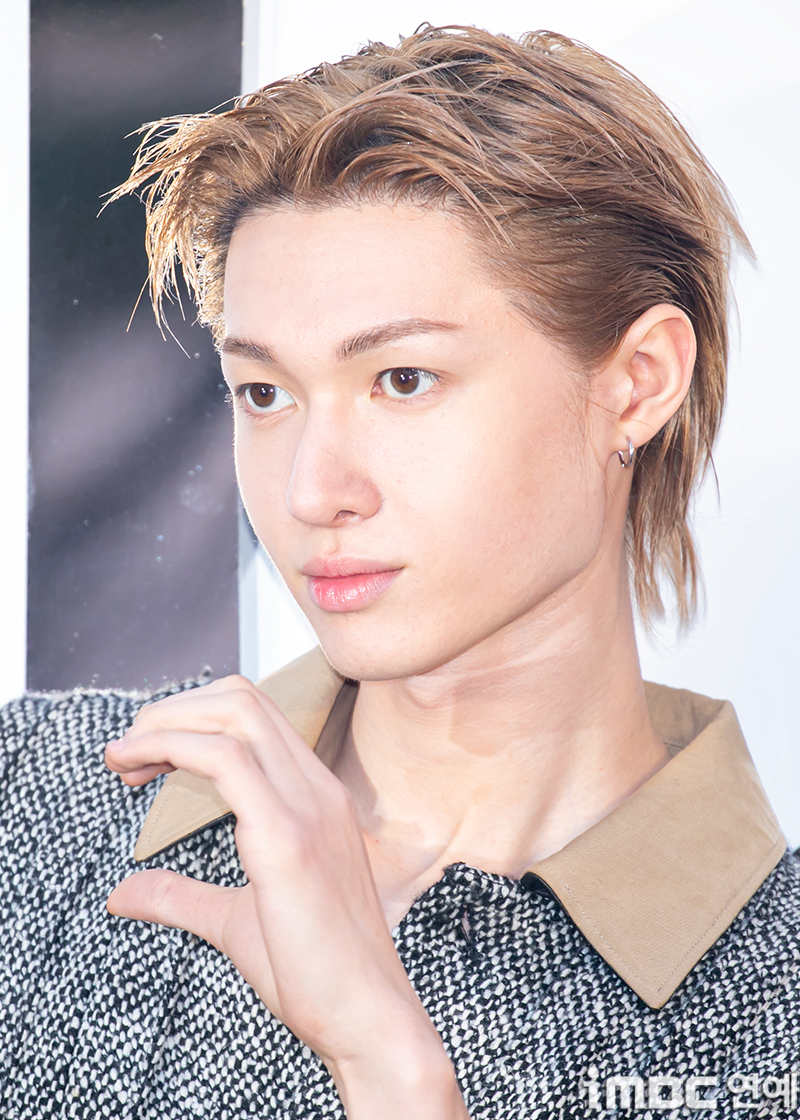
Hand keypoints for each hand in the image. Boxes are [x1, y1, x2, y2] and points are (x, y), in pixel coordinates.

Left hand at [105, 675, 468, 1118]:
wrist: (369, 1019)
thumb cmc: (316, 974)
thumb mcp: (234, 921)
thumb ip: (182, 896)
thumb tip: (124, 892)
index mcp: (314, 797)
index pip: (254, 715)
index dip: (192, 719)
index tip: (144, 756)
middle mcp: (316, 788)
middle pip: (241, 698)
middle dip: (172, 710)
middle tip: (126, 753)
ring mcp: (307, 807)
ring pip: (236, 714)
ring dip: (167, 723)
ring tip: (123, 758)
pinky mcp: (288, 838)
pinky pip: (228, 761)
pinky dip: (176, 748)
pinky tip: (141, 770)